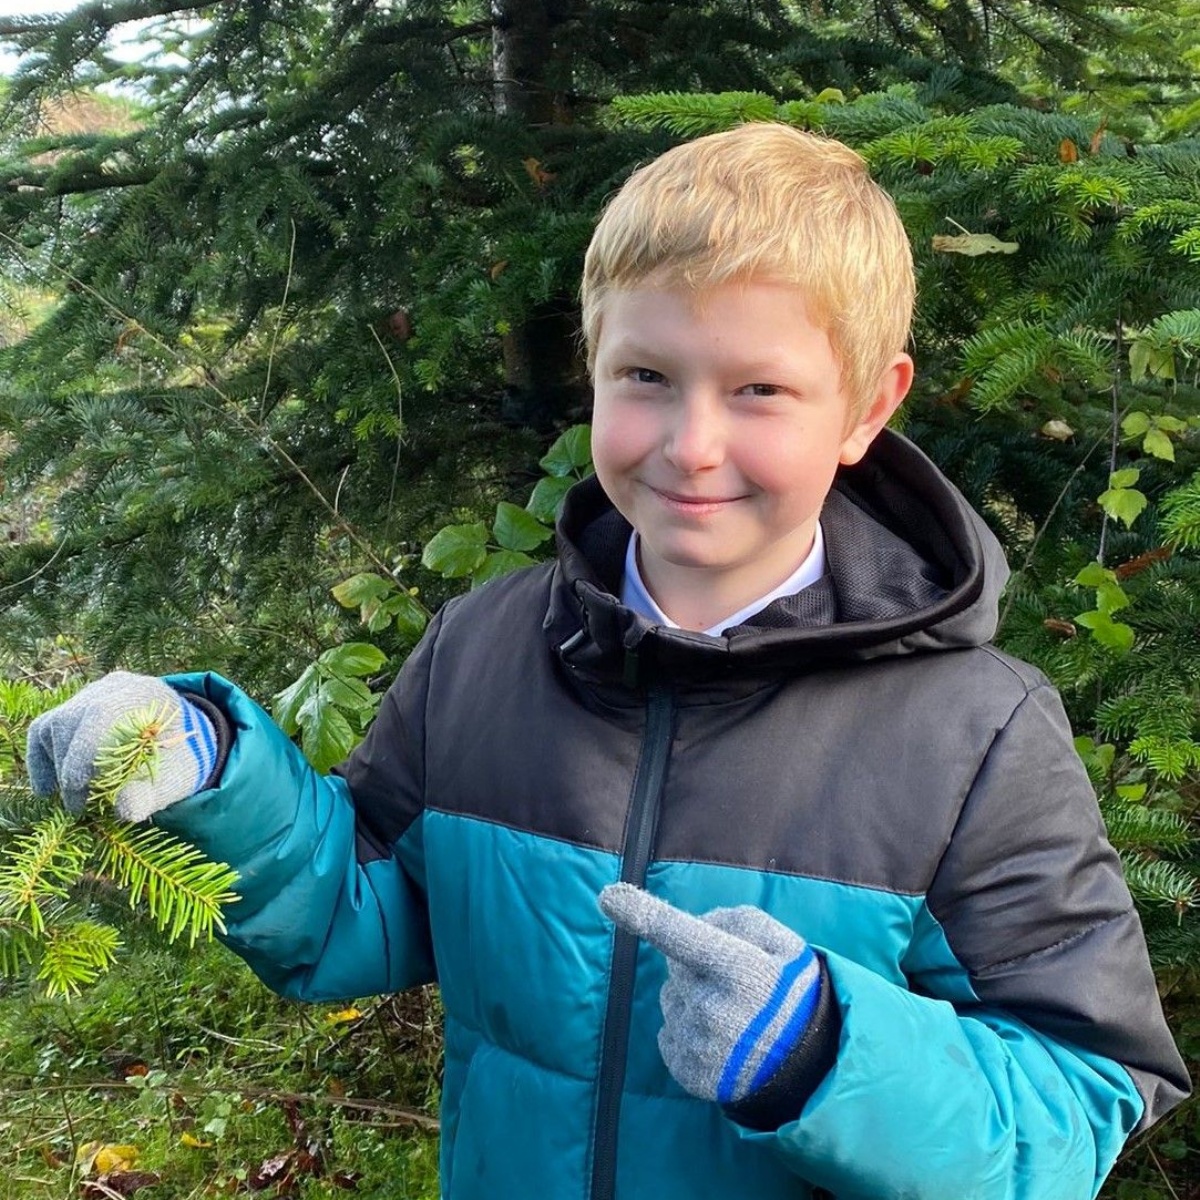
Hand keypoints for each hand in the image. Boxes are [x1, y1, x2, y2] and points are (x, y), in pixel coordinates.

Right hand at [26, 672, 219, 821]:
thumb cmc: (176, 763)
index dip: (83, 752)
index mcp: (147, 694)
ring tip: (76, 798)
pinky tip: (47, 790)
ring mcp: (92, 693)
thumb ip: (150, 793)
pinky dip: (42, 759)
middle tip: (79, 805)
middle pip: (71, 719)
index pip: (102, 713)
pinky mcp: (73, 707)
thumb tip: (124, 810)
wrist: (181, 744)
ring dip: (56, 765)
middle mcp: (116, 687)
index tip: (79, 791)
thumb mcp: (171, 779)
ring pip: (54, 724)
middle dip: (68, 766)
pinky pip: (45, 728)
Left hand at [599, 883, 822, 1107]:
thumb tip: (692, 922)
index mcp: (739, 971)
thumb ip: (736, 920)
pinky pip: (666, 1034)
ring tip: (732, 1016)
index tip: (608, 897)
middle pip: (676, 968)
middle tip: (734, 985)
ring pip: (670, 1000)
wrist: (807, 1064)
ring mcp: (699, 1045)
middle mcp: (715, 1009)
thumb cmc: (790, 992)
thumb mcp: (781, 943)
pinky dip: (686, 1031)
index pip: (683, 936)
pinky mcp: (688, 1073)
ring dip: (691, 1000)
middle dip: (695, 968)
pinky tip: (719, 1039)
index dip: (644, 914)